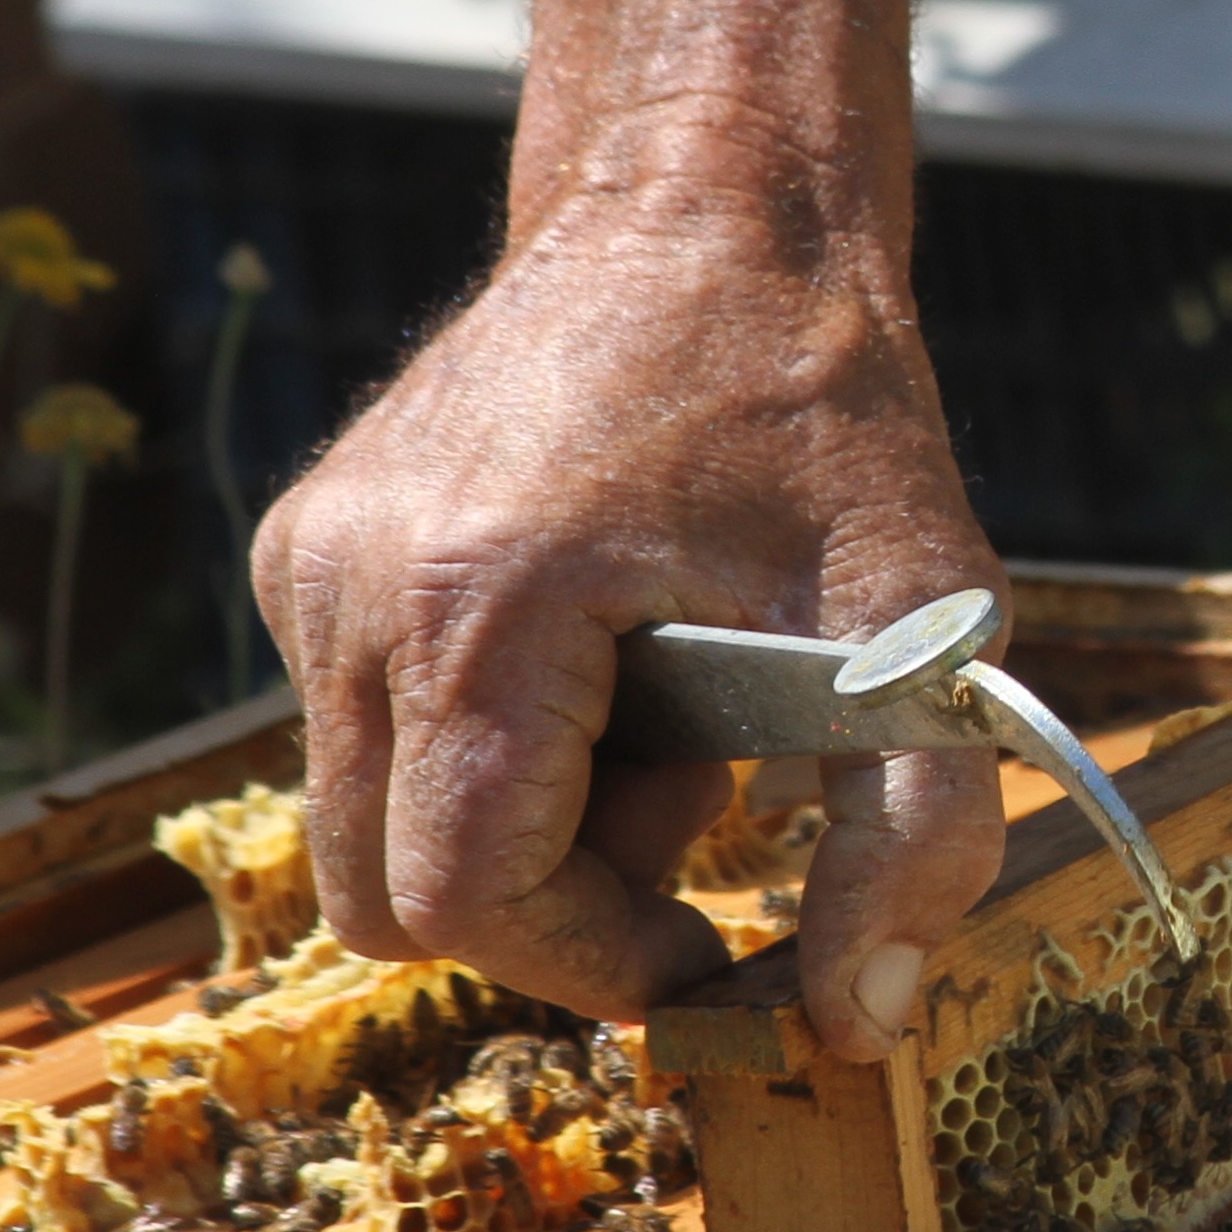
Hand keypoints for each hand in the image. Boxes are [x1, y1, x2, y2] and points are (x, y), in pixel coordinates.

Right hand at [250, 0, 1009, 1061]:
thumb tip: (850, 1026)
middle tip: (702, 807)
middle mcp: (350, 587)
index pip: (467, 901)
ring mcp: (311, 563)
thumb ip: (911, 842)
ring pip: (372, 823)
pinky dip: (483, 745)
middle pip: (390, 893)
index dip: (596, 958)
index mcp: (473, 609)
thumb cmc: (824, 412)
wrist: (713, 205)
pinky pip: (366, 735)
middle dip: (554, 900)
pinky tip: (605, 654)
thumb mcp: (922, 629)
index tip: (714, 937)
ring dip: (524, 823)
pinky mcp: (309, 549)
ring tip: (667, 711)